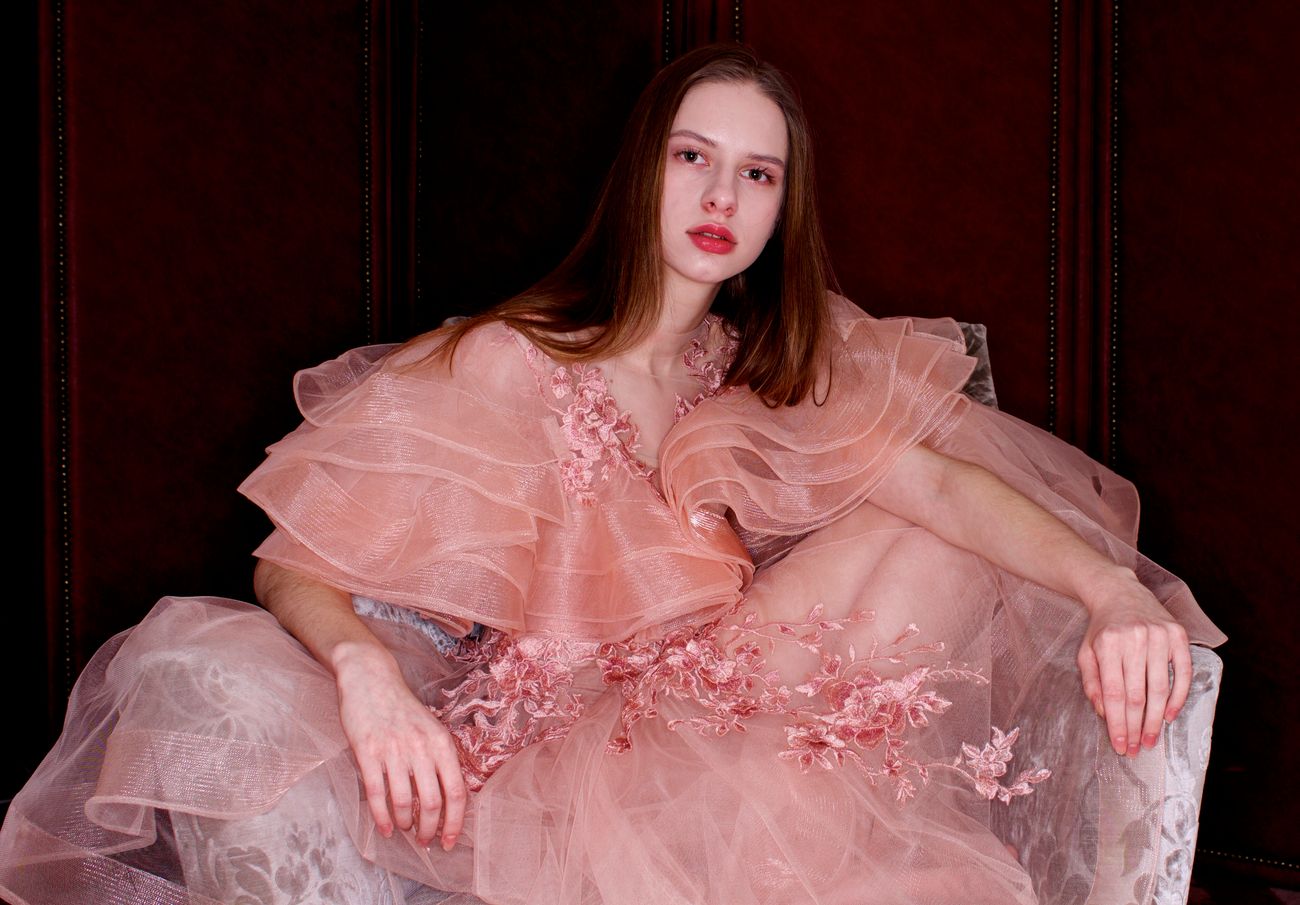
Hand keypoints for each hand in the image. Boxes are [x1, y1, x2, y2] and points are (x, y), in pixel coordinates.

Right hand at [334, 644, 466, 849]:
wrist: (371, 679)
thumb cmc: (402, 708)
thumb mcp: (432, 728)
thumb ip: (441, 758)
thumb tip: (449, 798)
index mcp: (441, 743)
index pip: (456, 792)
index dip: (455, 822)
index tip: (450, 841)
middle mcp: (421, 748)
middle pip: (433, 802)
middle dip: (429, 829)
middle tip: (424, 841)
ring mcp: (394, 750)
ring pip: (405, 802)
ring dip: (405, 823)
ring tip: (404, 829)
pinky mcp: (368, 752)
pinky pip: (377, 793)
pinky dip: (382, 817)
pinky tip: (385, 828)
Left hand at [1076, 575, 1191, 756]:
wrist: (1120, 592)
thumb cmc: (1102, 629)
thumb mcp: (1086, 652)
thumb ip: (1092, 683)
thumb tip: (1105, 713)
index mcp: (1108, 644)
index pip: (1114, 693)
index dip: (1117, 723)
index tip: (1119, 745)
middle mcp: (1135, 639)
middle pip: (1137, 695)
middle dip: (1136, 727)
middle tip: (1136, 749)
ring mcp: (1159, 636)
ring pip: (1160, 688)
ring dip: (1156, 719)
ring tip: (1151, 739)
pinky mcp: (1178, 635)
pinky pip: (1183, 673)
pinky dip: (1178, 698)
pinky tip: (1169, 716)